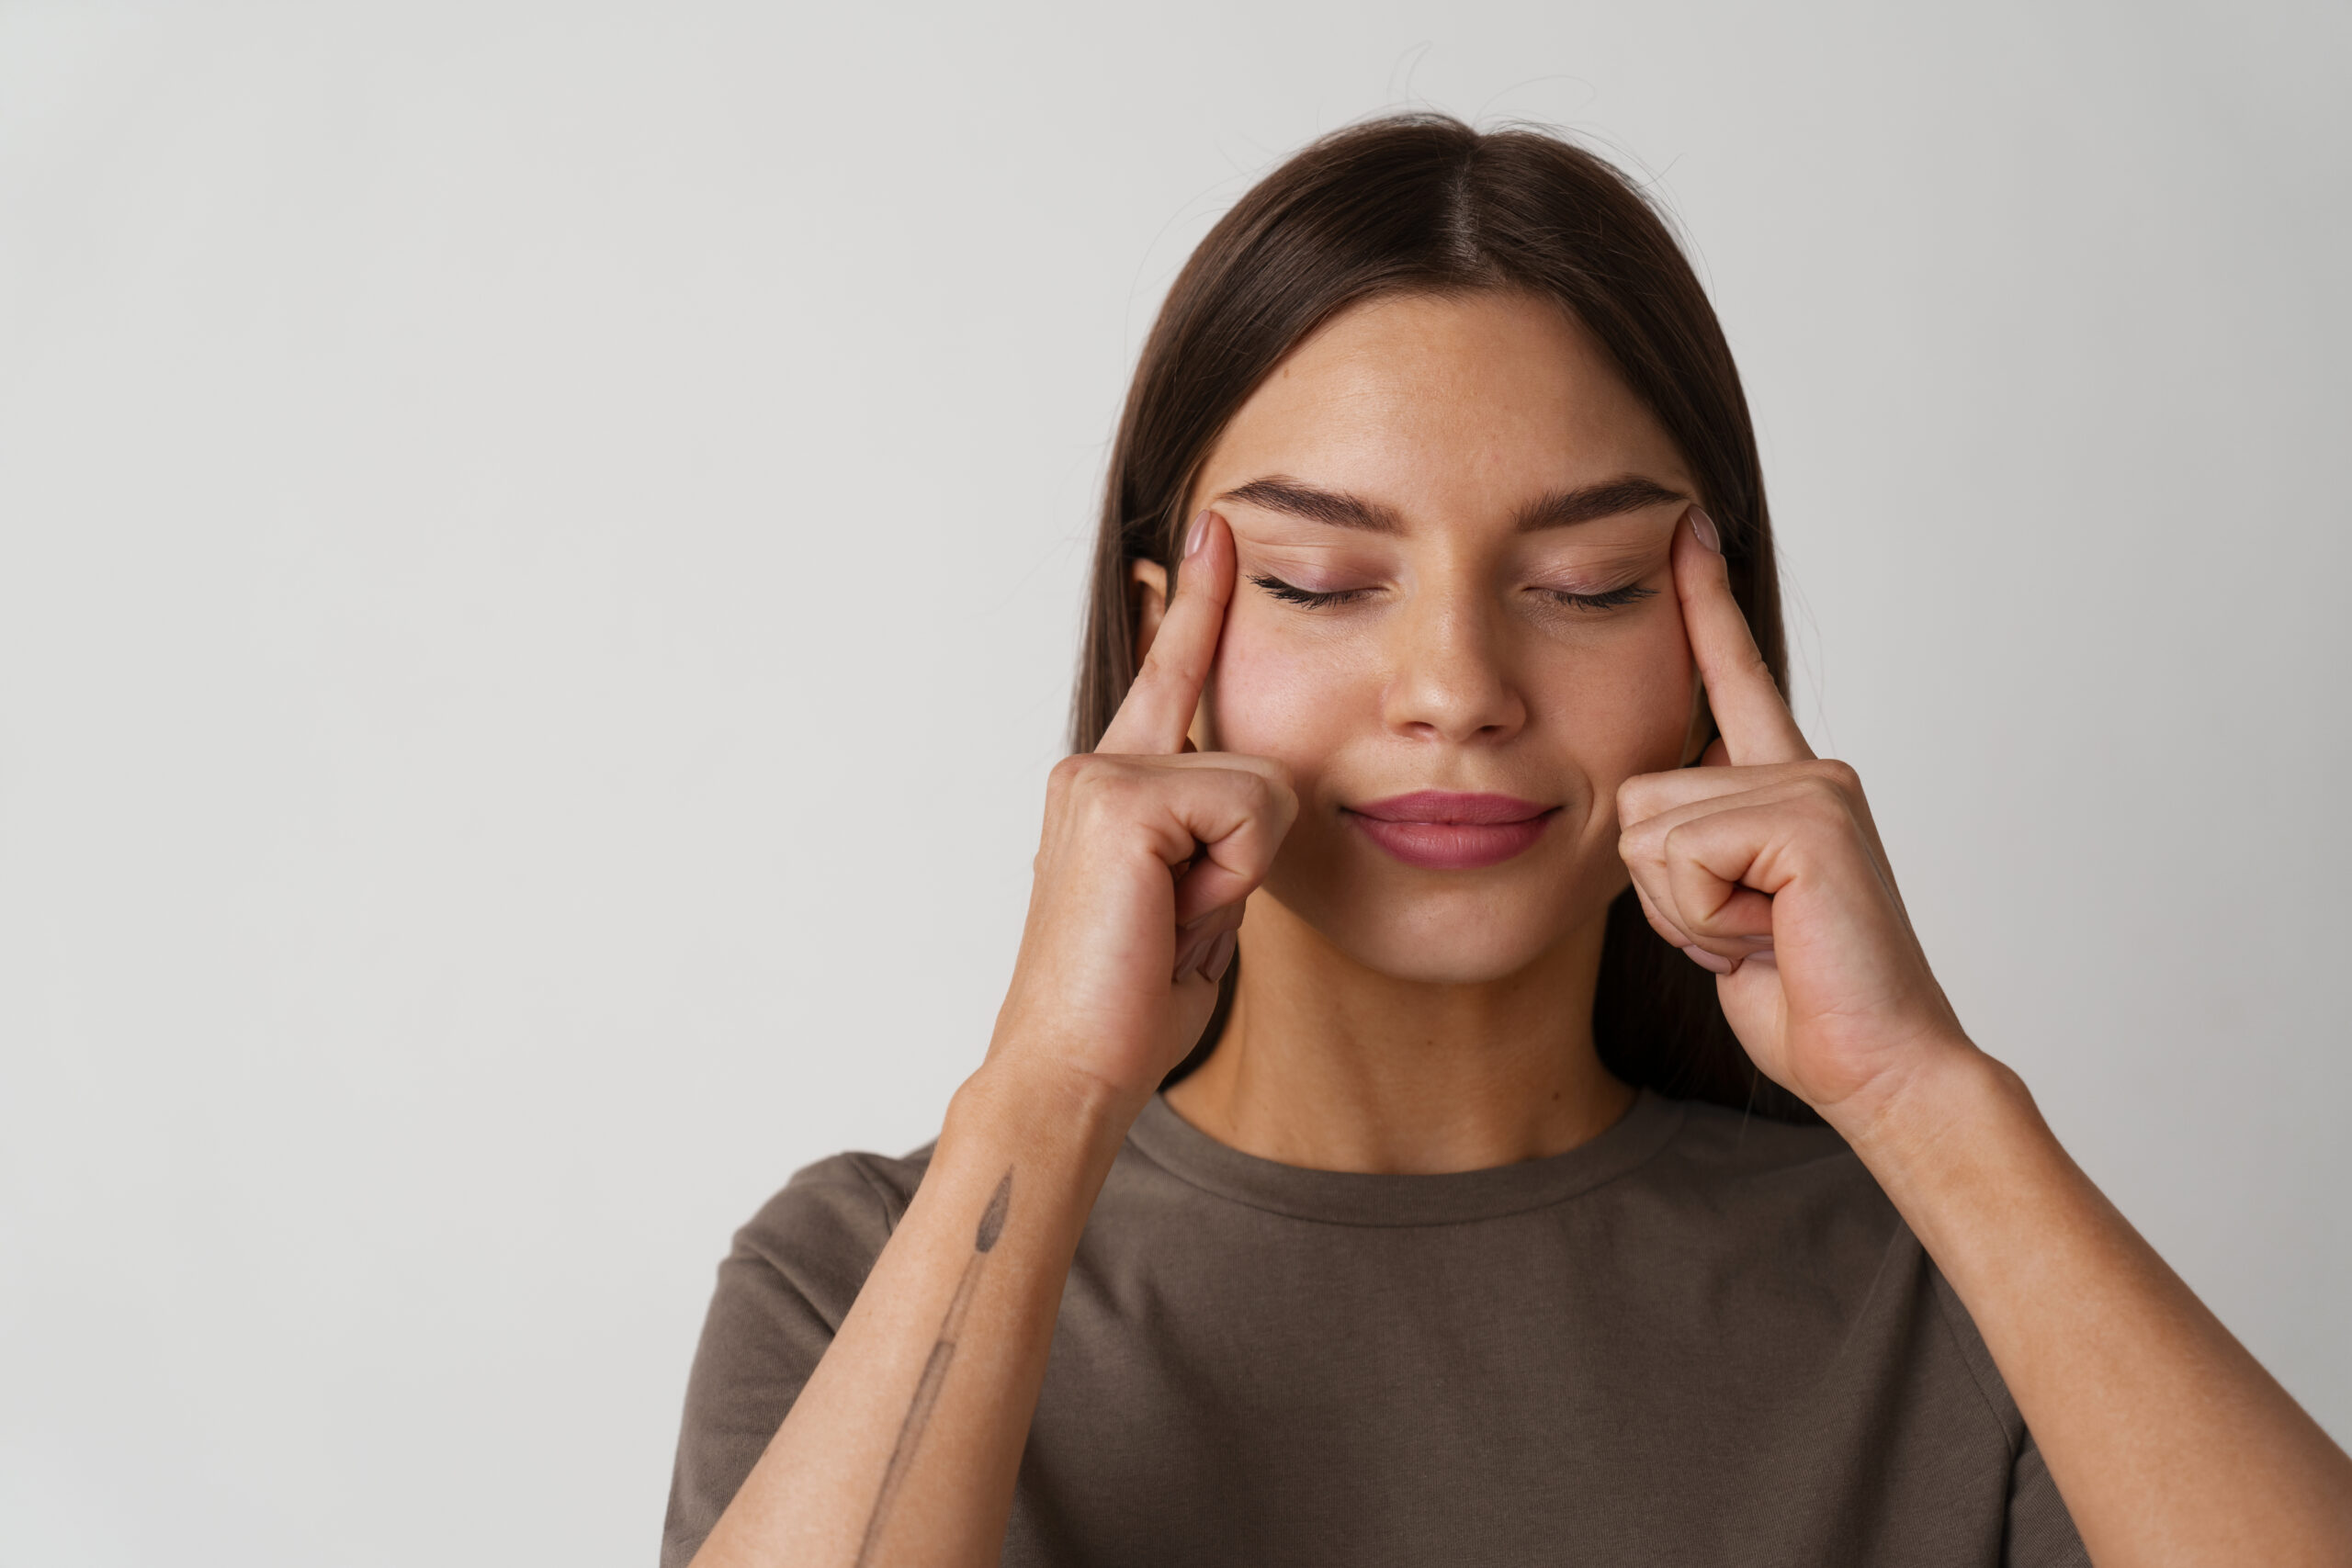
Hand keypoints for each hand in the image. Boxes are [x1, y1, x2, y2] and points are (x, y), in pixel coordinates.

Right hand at [985, 512, 1296, 1111]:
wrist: (1068, 1068)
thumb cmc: (1126, 1008)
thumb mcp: (1190, 906)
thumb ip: (1213, 842)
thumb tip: (1254, 809)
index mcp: (1108, 790)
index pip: (1166, 679)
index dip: (1192, 605)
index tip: (1209, 530)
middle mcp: (1095, 767)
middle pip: (1255, 766)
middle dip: (1243, 863)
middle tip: (1175, 926)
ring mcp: (1099, 775)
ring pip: (1261, 791)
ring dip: (1235, 877)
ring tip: (1168, 925)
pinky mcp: (1120, 798)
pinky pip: (1250, 812)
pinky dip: (1229, 879)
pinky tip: (1168, 916)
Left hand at [1615, 510, 1972, 1130]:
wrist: (1878, 1066)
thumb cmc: (1803, 1001)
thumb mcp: (1721, 915)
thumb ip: (1691, 853)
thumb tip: (1649, 822)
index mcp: (1785, 788)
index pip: (1733, 678)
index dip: (1704, 603)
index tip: (1684, 524)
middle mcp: (1807, 770)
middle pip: (1637, 793)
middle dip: (1662, 889)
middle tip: (1747, 931)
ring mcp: (1816, 787)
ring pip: (1649, 826)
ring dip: (1684, 909)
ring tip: (1765, 936)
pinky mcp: (1811, 817)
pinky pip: (1681, 855)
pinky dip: (1704, 918)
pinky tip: (1774, 938)